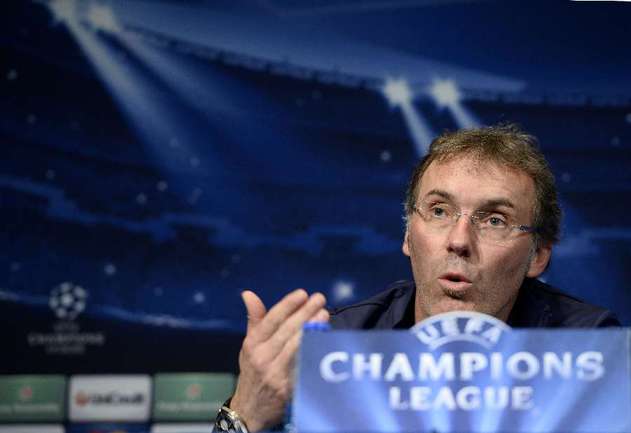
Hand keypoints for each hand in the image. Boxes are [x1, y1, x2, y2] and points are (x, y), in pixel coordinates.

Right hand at [230, 289, 328, 431]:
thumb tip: (248, 294)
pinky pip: (302, 367)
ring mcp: (274, 374)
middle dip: (304, 313)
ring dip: (311, 330)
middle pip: (286, 331)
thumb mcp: (249, 345)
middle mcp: (261, 358)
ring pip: (295, 347)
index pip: (271, 320)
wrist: (250, 409)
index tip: (302, 293)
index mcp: (252, 344)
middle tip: (319, 300)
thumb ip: (254, 319)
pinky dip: (312, 353)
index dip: (287, 305)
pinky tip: (323, 341)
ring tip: (324, 316)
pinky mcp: (287, 388)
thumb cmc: (253, 372)